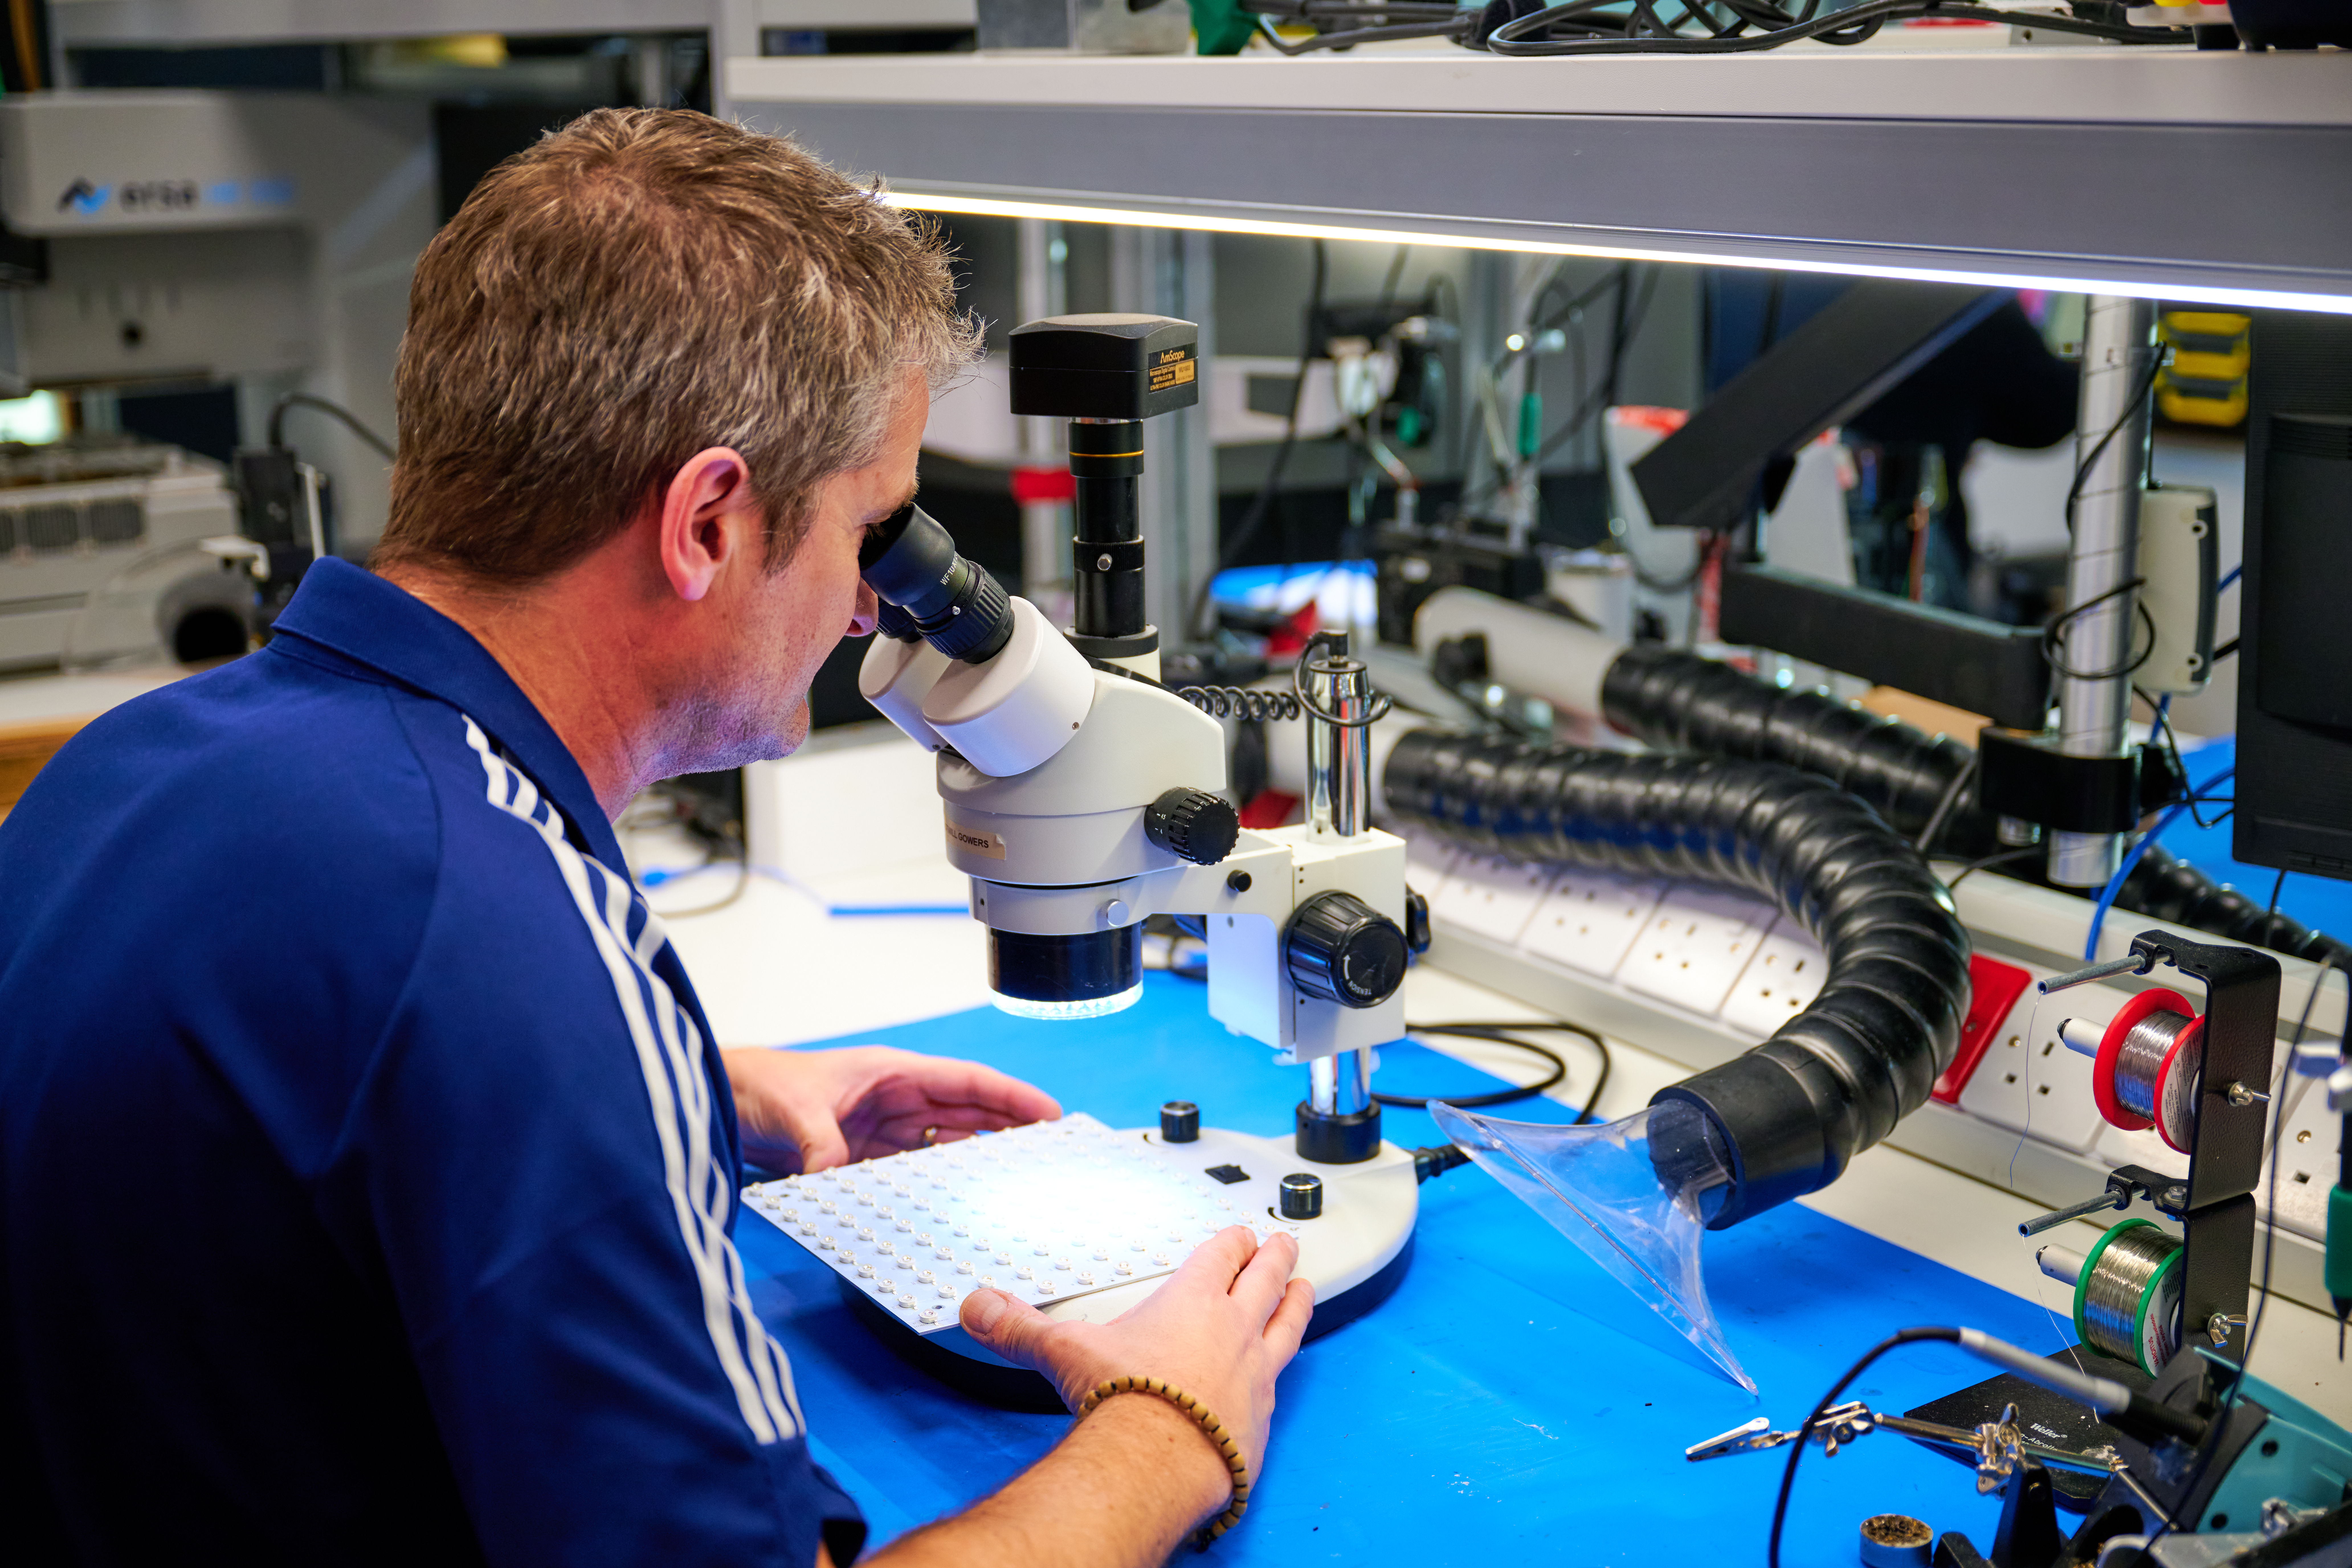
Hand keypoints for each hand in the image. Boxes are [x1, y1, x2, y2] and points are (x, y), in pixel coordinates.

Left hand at [721, 1045, 1060, 1173]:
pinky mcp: (866, 1157)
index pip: (965, 1082)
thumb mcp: (793, 1110)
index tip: (1048, 1112)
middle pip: (967, 1114)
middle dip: (1011, 1130)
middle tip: (1050, 1155)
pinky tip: (959, 1201)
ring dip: (981, 1160)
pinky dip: (939, 1183)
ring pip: (948, 1144)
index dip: (1010, 1096)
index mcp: (891, 1072)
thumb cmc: (758, 1086)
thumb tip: (834, 1174)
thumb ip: (820, 1143)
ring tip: (1018, 1181)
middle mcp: (895, 1099)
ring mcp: (883, 1129)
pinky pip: (915, 1169)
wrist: (724, 1103)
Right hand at [958, 1228, 1313, 1486]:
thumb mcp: (1064, 1353)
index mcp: (1192, 1300)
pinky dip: (1280, 1374)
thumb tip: (977, 1306)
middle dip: (1275, 1257)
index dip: (1233, 1240)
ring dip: (1297, 1303)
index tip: (1242, 1232)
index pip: (1222, 1255)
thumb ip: (1021, 1327)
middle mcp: (1232, 1329)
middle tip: (1286, 1242)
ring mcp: (1255, 1374)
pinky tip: (1278, 1377)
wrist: (1157, 1460)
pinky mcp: (1262, 1419)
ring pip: (1288, 1324)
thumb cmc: (1122, 1401)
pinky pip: (1279, 1385)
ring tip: (1304, 1288)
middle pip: (1265, 1279)